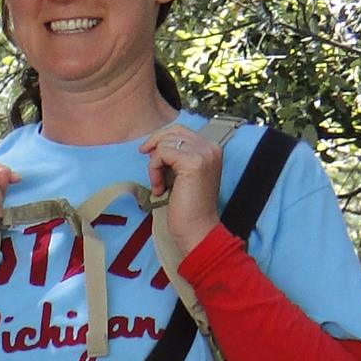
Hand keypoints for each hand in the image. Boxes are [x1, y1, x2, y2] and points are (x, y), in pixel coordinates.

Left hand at [139, 122, 222, 259]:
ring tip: (160, 186)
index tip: (148, 154)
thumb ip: (177, 155)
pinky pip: (161, 153)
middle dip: (156, 152)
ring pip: (164, 143)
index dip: (161, 141)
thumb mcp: (184, 174)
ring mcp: (204, 153)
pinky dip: (154, 170)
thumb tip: (155, 141)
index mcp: (212, 149)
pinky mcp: (193, 162)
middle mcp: (211, 147)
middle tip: (155, 176)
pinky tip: (160, 188)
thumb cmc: (189, 208)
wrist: (197, 230)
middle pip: (171, 132)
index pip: (180, 130)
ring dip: (155, 165)